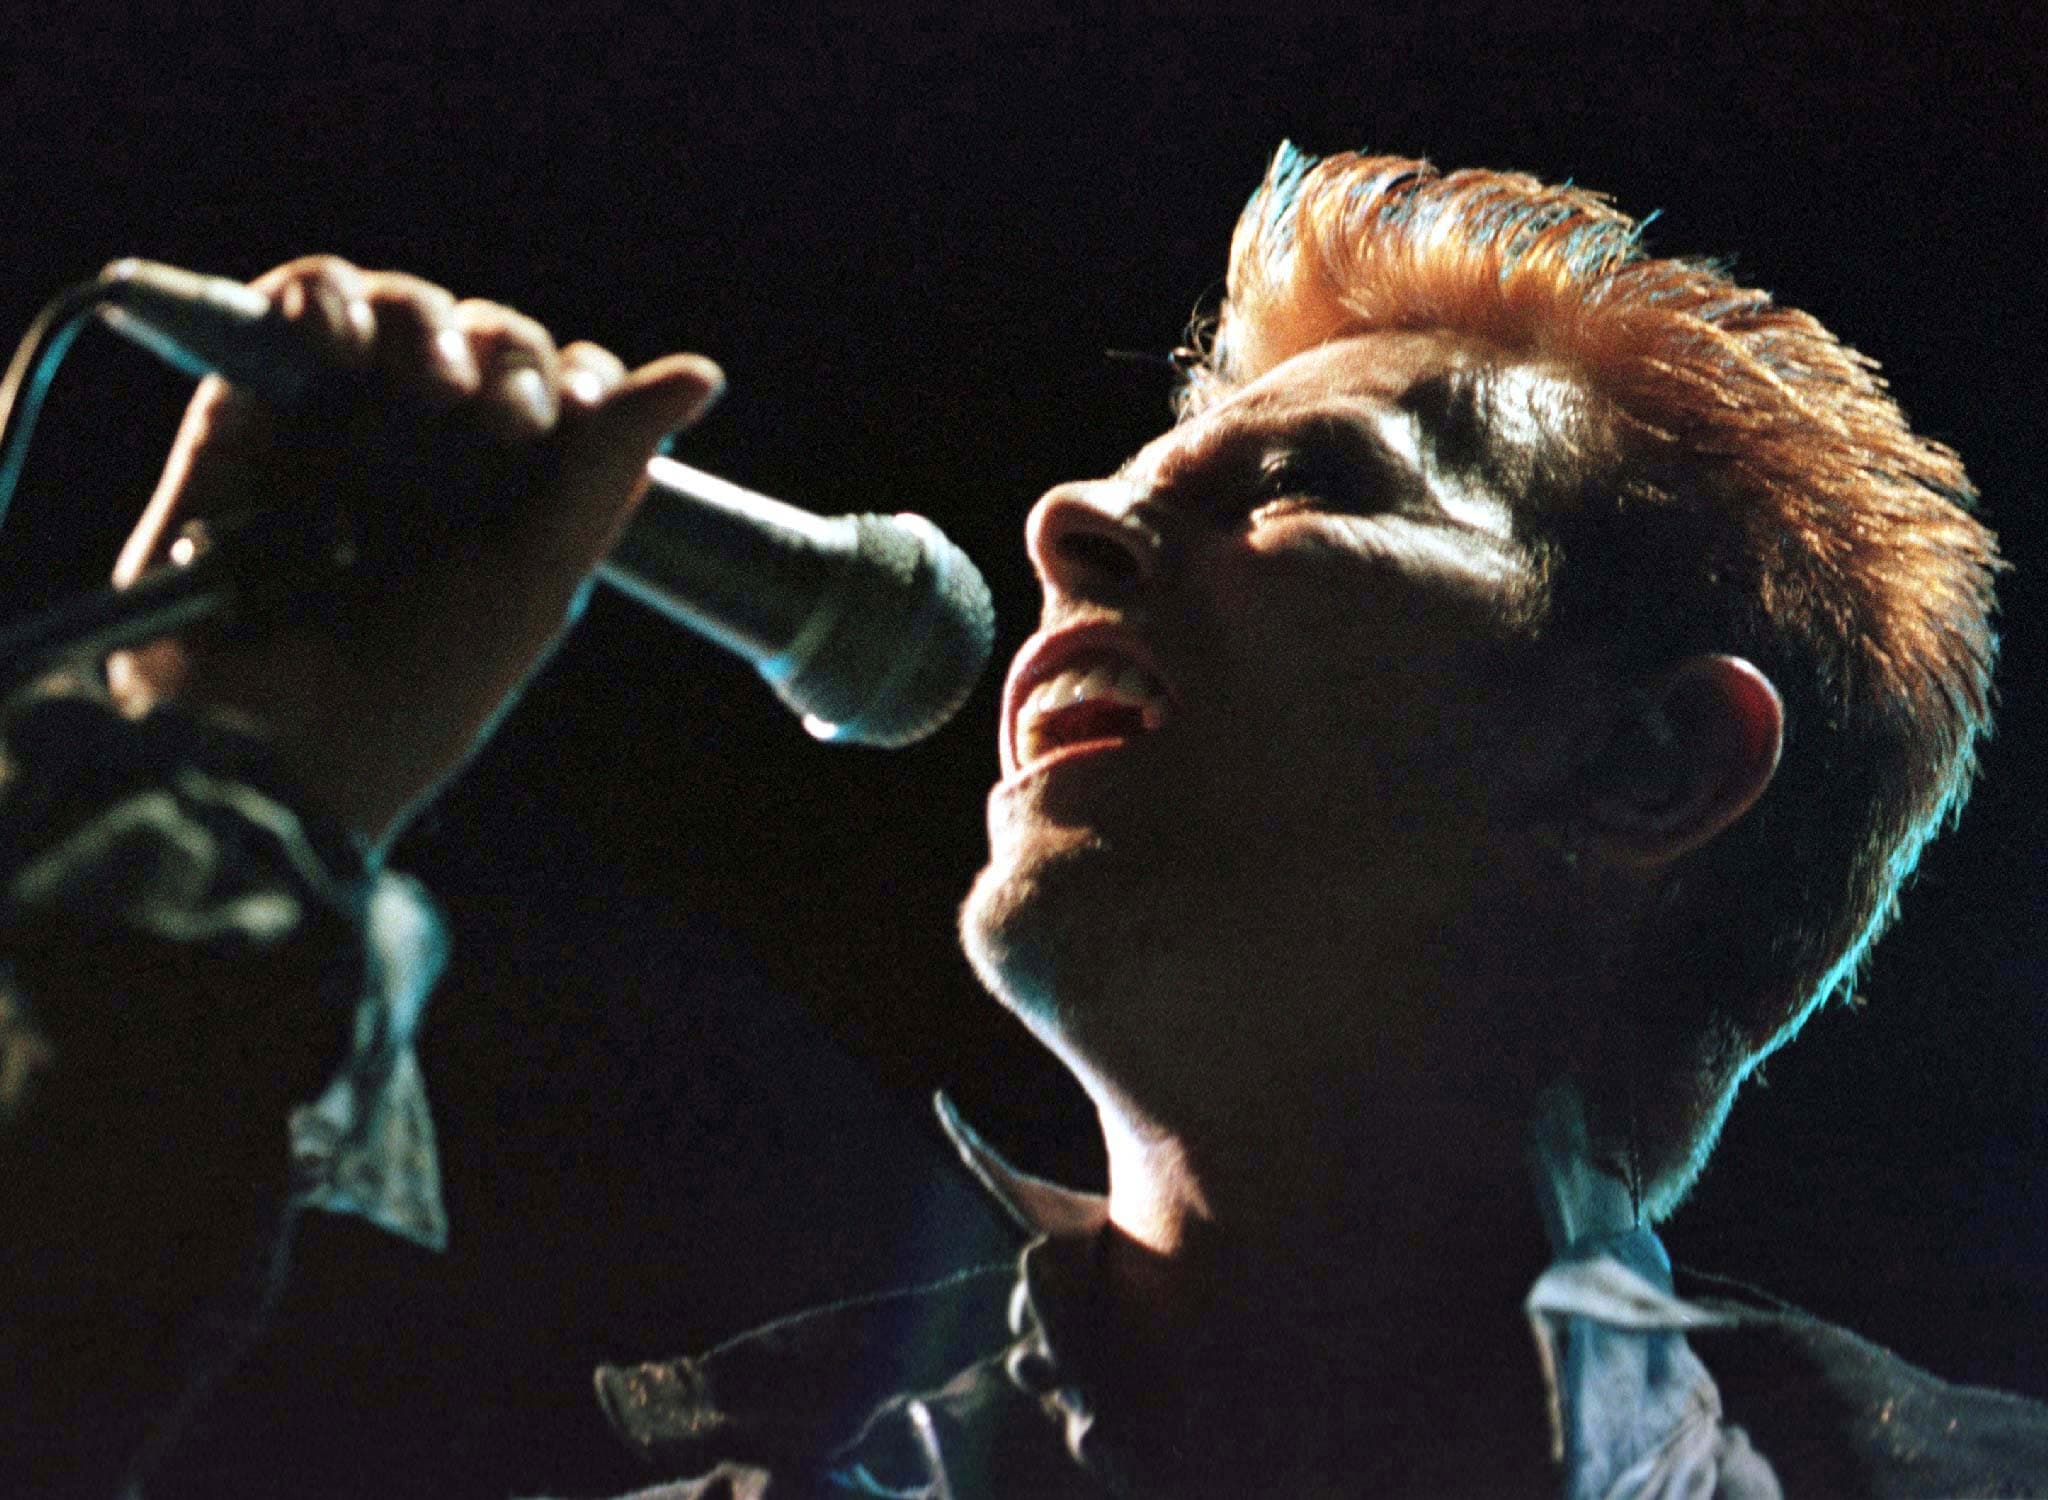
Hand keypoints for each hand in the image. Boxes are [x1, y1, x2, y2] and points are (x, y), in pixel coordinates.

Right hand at [106, 255, 722, 850]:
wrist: (279, 740)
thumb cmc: (423, 682)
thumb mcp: (539, 572)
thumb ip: (610, 463)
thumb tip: (706, 373)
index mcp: (507, 493)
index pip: (560, 390)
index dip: (576, 382)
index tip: (578, 414)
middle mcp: (427, 451)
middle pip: (486, 340)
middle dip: (508, 358)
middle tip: (503, 422)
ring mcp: (341, 423)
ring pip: (398, 310)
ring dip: (427, 326)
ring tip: (436, 389)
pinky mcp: (247, 405)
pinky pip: (290, 306)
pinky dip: (322, 297)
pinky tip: (342, 337)